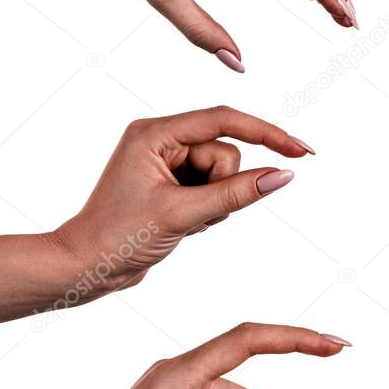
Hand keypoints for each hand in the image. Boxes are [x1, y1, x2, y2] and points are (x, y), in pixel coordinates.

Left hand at [52, 107, 313, 290]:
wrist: (87, 267)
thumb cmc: (118, 237)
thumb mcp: (182, 214)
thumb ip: (235, 194)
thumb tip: (282, 176)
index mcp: (154, 133)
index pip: (223, 121)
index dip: (266, 134)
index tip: (302, 151)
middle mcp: (159, 140)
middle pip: (225, 152)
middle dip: (221, 186)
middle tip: (190, 213)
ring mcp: (165, 164)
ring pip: (222, 174)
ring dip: (215, 203)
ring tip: (183, 223)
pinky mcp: (170, 185)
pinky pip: (212, 190)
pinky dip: (207, 211)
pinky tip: (182, 226)